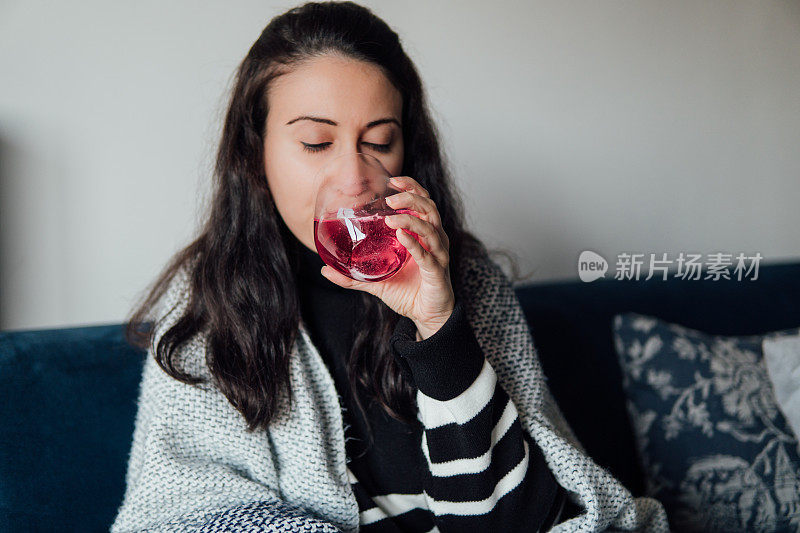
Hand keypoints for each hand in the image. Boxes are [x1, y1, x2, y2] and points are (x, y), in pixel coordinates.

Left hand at [320, 175, 454, 339]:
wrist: (426, 316)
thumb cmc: (409, 293)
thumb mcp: (376, 281)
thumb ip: (353, 276)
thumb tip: (324, 271)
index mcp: (422, 234)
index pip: (422, 202)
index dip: (411, 187)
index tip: (393, 179)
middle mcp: (434, 239)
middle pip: (429, 208)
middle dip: (411, 198)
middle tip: (390, 198)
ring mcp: (438, 255)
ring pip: (430, 228)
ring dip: (410, 220)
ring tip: (391, 218)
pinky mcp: (437, 272)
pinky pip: (428, 255)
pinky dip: (415, 245)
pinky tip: (402, 237)